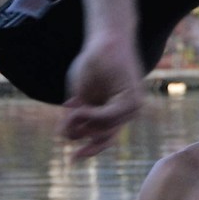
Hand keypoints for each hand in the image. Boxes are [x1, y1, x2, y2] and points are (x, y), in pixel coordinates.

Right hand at [59, 32, 144, 159]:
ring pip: (106, 129)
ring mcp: (132, 107)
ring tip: (71, 114)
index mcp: (115, 112)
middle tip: (70, 144)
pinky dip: (94, 116)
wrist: (106, 39)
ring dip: (85, 125)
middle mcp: (127, 112)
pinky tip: (81, 109)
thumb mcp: (80, 93)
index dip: (88, 149)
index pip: (103, 137)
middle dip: (85, 141)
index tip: (72, 160)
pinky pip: (111, 117)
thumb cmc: (92, 62)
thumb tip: (66, 135)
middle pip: (105, 137)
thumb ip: (77, 114)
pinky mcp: (132, 99)